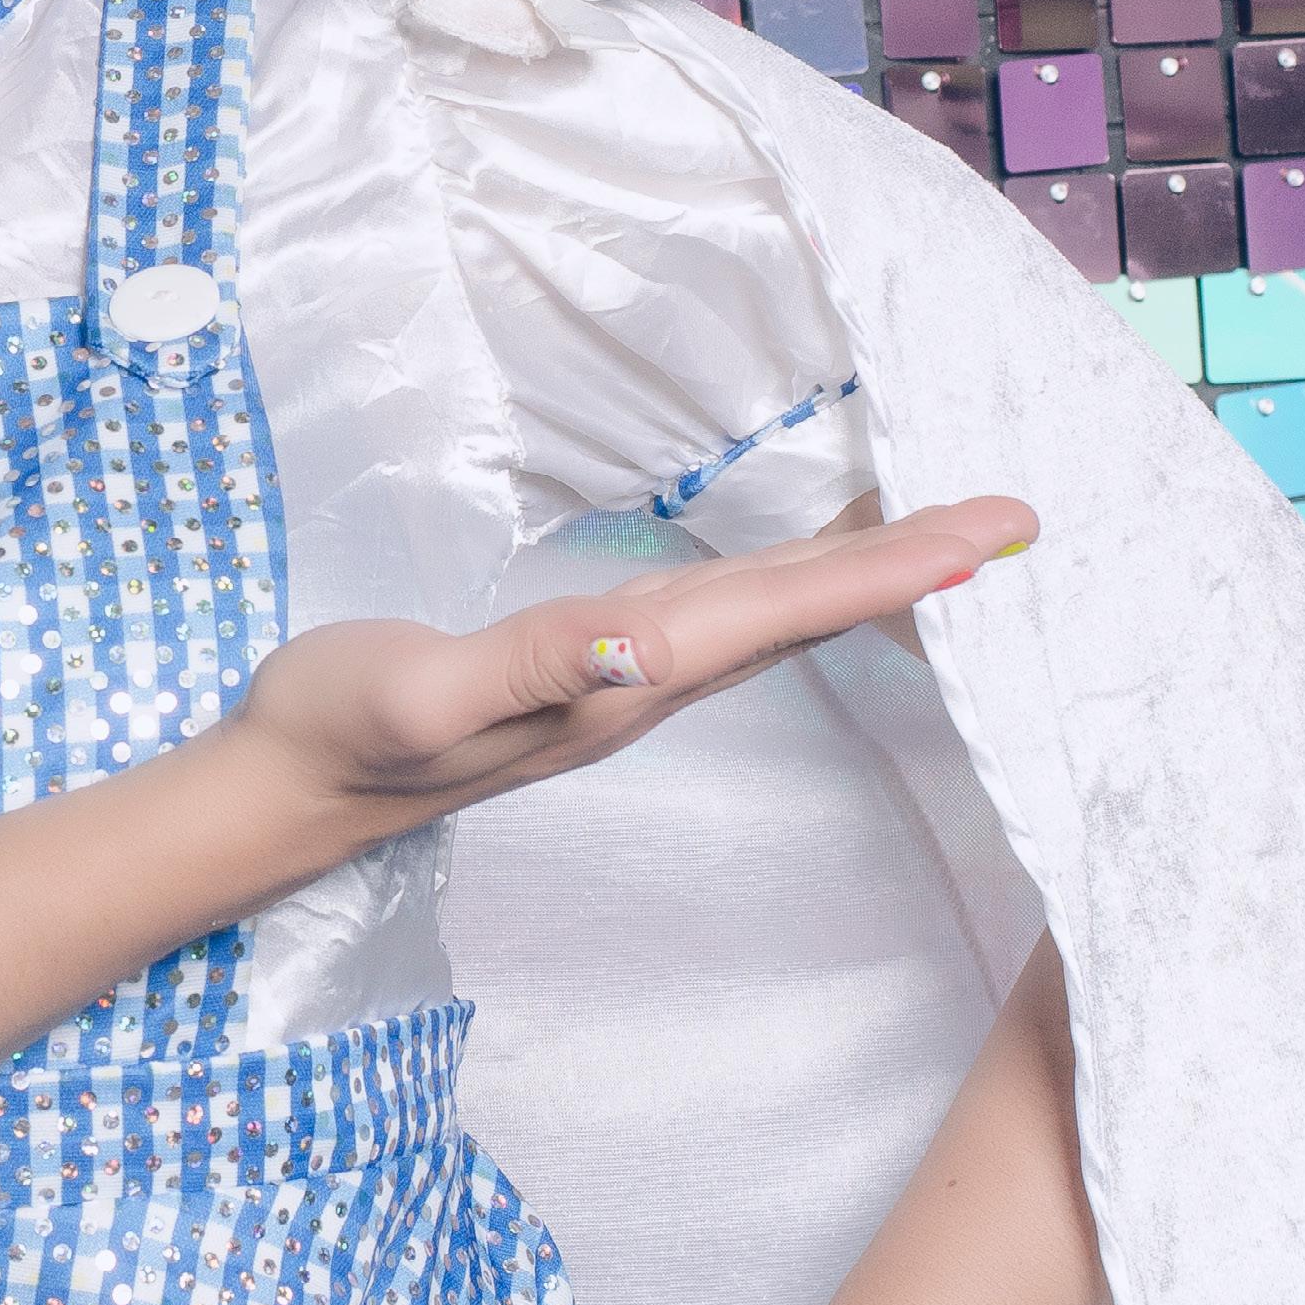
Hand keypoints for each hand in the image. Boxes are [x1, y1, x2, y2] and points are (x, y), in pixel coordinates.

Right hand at [231, 495, 1032, 841]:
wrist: (288, 788)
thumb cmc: (343, 726)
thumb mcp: (422, 692)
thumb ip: (531, 668)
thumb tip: (645, 646)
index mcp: (622, 679)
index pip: (781, 614)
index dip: (886, 570)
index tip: (986, 535)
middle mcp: (645, 685)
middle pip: (806, 615)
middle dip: (913, 565)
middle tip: (1016, 515)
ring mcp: (622, 683)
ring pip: (776, 619)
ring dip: (867, 576)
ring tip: (946, 532)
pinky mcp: (590, 670)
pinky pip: (727, 619)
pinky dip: (793, 584)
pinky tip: (805, 568)